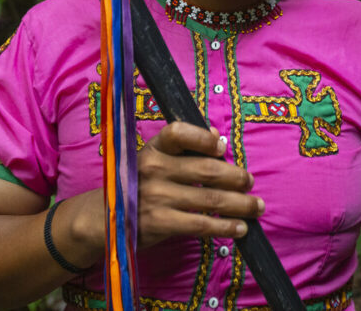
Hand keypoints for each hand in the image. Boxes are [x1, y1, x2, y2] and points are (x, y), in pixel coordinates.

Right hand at [137, 121, 264, 247]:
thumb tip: (217, 137)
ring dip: (240, 204)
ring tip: (256, 207)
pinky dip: (225, 226)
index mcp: (153, 149)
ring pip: (210, 199)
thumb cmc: (138, 185)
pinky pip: (202, 225)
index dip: (204, 138)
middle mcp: (154, 169)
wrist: (105, 218)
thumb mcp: (153, 160)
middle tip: (250, 182)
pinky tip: (240, 228)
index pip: (179, 133)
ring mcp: (157, 197)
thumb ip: (183, 150)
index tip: (222, 148)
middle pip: (206, 170)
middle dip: (236, 177)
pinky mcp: (160, 223)